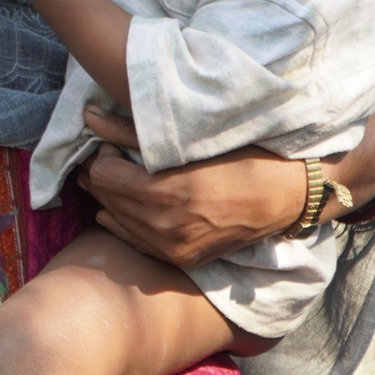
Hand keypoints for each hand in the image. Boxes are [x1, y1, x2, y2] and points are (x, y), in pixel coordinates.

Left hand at [75, 106, 307, 269]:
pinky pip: (134, 240)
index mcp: (166, 193)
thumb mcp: (189, 140)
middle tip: (115, 155)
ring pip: (115, 220)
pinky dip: (125, 220)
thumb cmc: (243, 157)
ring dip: (113, 197)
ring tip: (125, 176)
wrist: (286, 197)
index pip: (104, 175)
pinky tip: (133, 203)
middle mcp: (164, 227)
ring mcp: (172, 248)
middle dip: (103, 174)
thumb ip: (132, 131)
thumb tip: (88, 115)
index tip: (115, 143)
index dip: (103, 154)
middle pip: (106, 197)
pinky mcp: (181, 259)